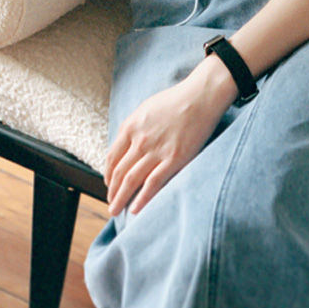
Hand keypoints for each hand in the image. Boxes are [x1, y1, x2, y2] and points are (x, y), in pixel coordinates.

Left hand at [105, 56, 237, 216]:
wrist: (200, 96)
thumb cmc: (176, 100)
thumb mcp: (146, 108)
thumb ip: (134, 126)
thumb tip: (125, 142)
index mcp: (131, 126)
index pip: (112, 157)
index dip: (108, 174)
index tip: (108, 184)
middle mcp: (140, 140)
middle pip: (119, 172)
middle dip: (112, 191)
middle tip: (111, 204)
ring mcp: (156, 150)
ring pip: (131, 180)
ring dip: (121, 198)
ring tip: (117, 210)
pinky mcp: (174, 159)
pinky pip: (153, 183)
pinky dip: (142, 199)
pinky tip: (135, 209)